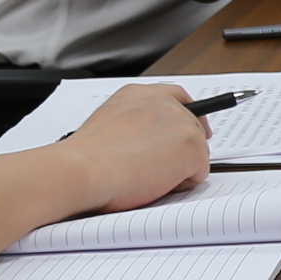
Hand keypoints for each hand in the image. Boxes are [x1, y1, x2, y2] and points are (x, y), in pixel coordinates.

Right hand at [65, 81, 212, 213]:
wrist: (81, 171)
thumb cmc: (85, 159)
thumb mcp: (107, 123)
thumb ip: (134, 123)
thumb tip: (148, 140)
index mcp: (139, 94)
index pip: (176, 97)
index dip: (184, 118)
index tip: (183, 133)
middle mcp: (163, 102)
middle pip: (193, 126)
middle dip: (181, 149)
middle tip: (157, 168)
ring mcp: (181, 122)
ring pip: (196, 152)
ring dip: (178, 168)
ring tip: (145, 175)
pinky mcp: (192, 147)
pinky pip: (199, 174)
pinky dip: (182, 185)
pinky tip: (154, 184)